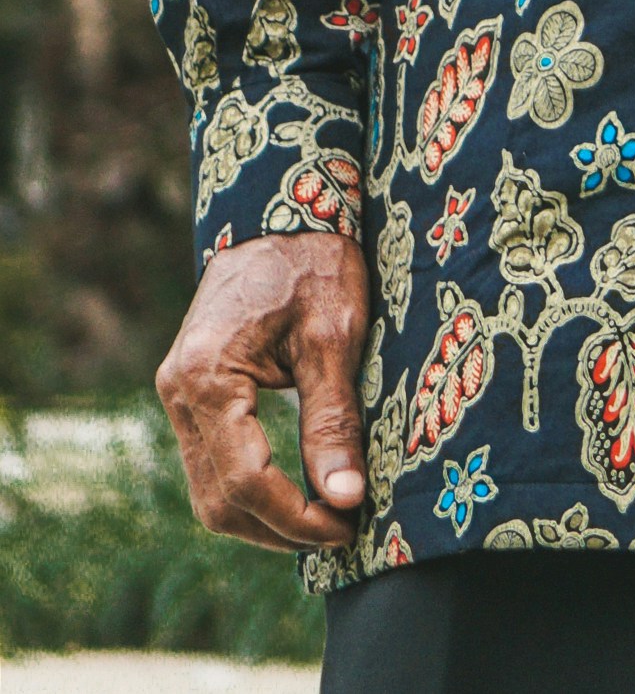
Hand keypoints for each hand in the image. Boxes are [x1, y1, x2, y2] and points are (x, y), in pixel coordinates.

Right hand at [156, 229, 370, 549]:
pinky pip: (210, 463)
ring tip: (323, 521)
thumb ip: (333, 420)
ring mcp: (177, 394)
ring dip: (261, 518)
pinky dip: (247, 490)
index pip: (246, 480)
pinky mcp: (190, 394)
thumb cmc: (313, 264)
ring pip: (207, 490)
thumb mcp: (333, 337)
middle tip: (339, 532)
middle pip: (218, 498)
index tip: (346, 527)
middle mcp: (179, 392)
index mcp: (209, 377)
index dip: (296, 517)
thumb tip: (345, 498)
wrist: (282, 212)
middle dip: (278, 529)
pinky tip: (293, 495)